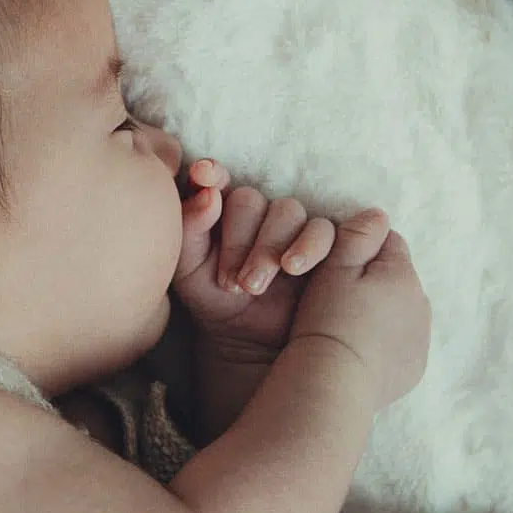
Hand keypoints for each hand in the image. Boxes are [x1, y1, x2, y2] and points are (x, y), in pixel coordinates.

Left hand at [172, 159, 336, 359]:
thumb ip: (189, 230)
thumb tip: (208, 195)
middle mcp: (256, 210)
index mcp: (218, 207)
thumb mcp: (189, 270)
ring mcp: (290, 223)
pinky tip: (292, 269)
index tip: (204, 175)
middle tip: (230, 282)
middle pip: (250, 199)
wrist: (247, 337)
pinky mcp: (323, 242)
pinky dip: (307, 247)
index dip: (211, 174)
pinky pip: (321, 230)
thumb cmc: (214, 297)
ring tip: (253, 285)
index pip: (215, 179)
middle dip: (237, 241)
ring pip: (286, 211)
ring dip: (268, 248)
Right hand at [289, 209, 430, 407]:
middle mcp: (421, 305)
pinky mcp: (413, 369)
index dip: (359, 247)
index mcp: (404, 275)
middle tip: (335, 295)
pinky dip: (381, 343)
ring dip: (379, 313)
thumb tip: (377, 213)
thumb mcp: (335, 269)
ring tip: (344, 325)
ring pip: (399, 312)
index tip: (334, 261)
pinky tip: (354, 351)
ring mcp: (420, 340)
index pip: (388, 242)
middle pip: (396, 279)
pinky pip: (399, 345)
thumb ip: (356, 236)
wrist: (332, 383)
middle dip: (373, 281)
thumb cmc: (328, 321)